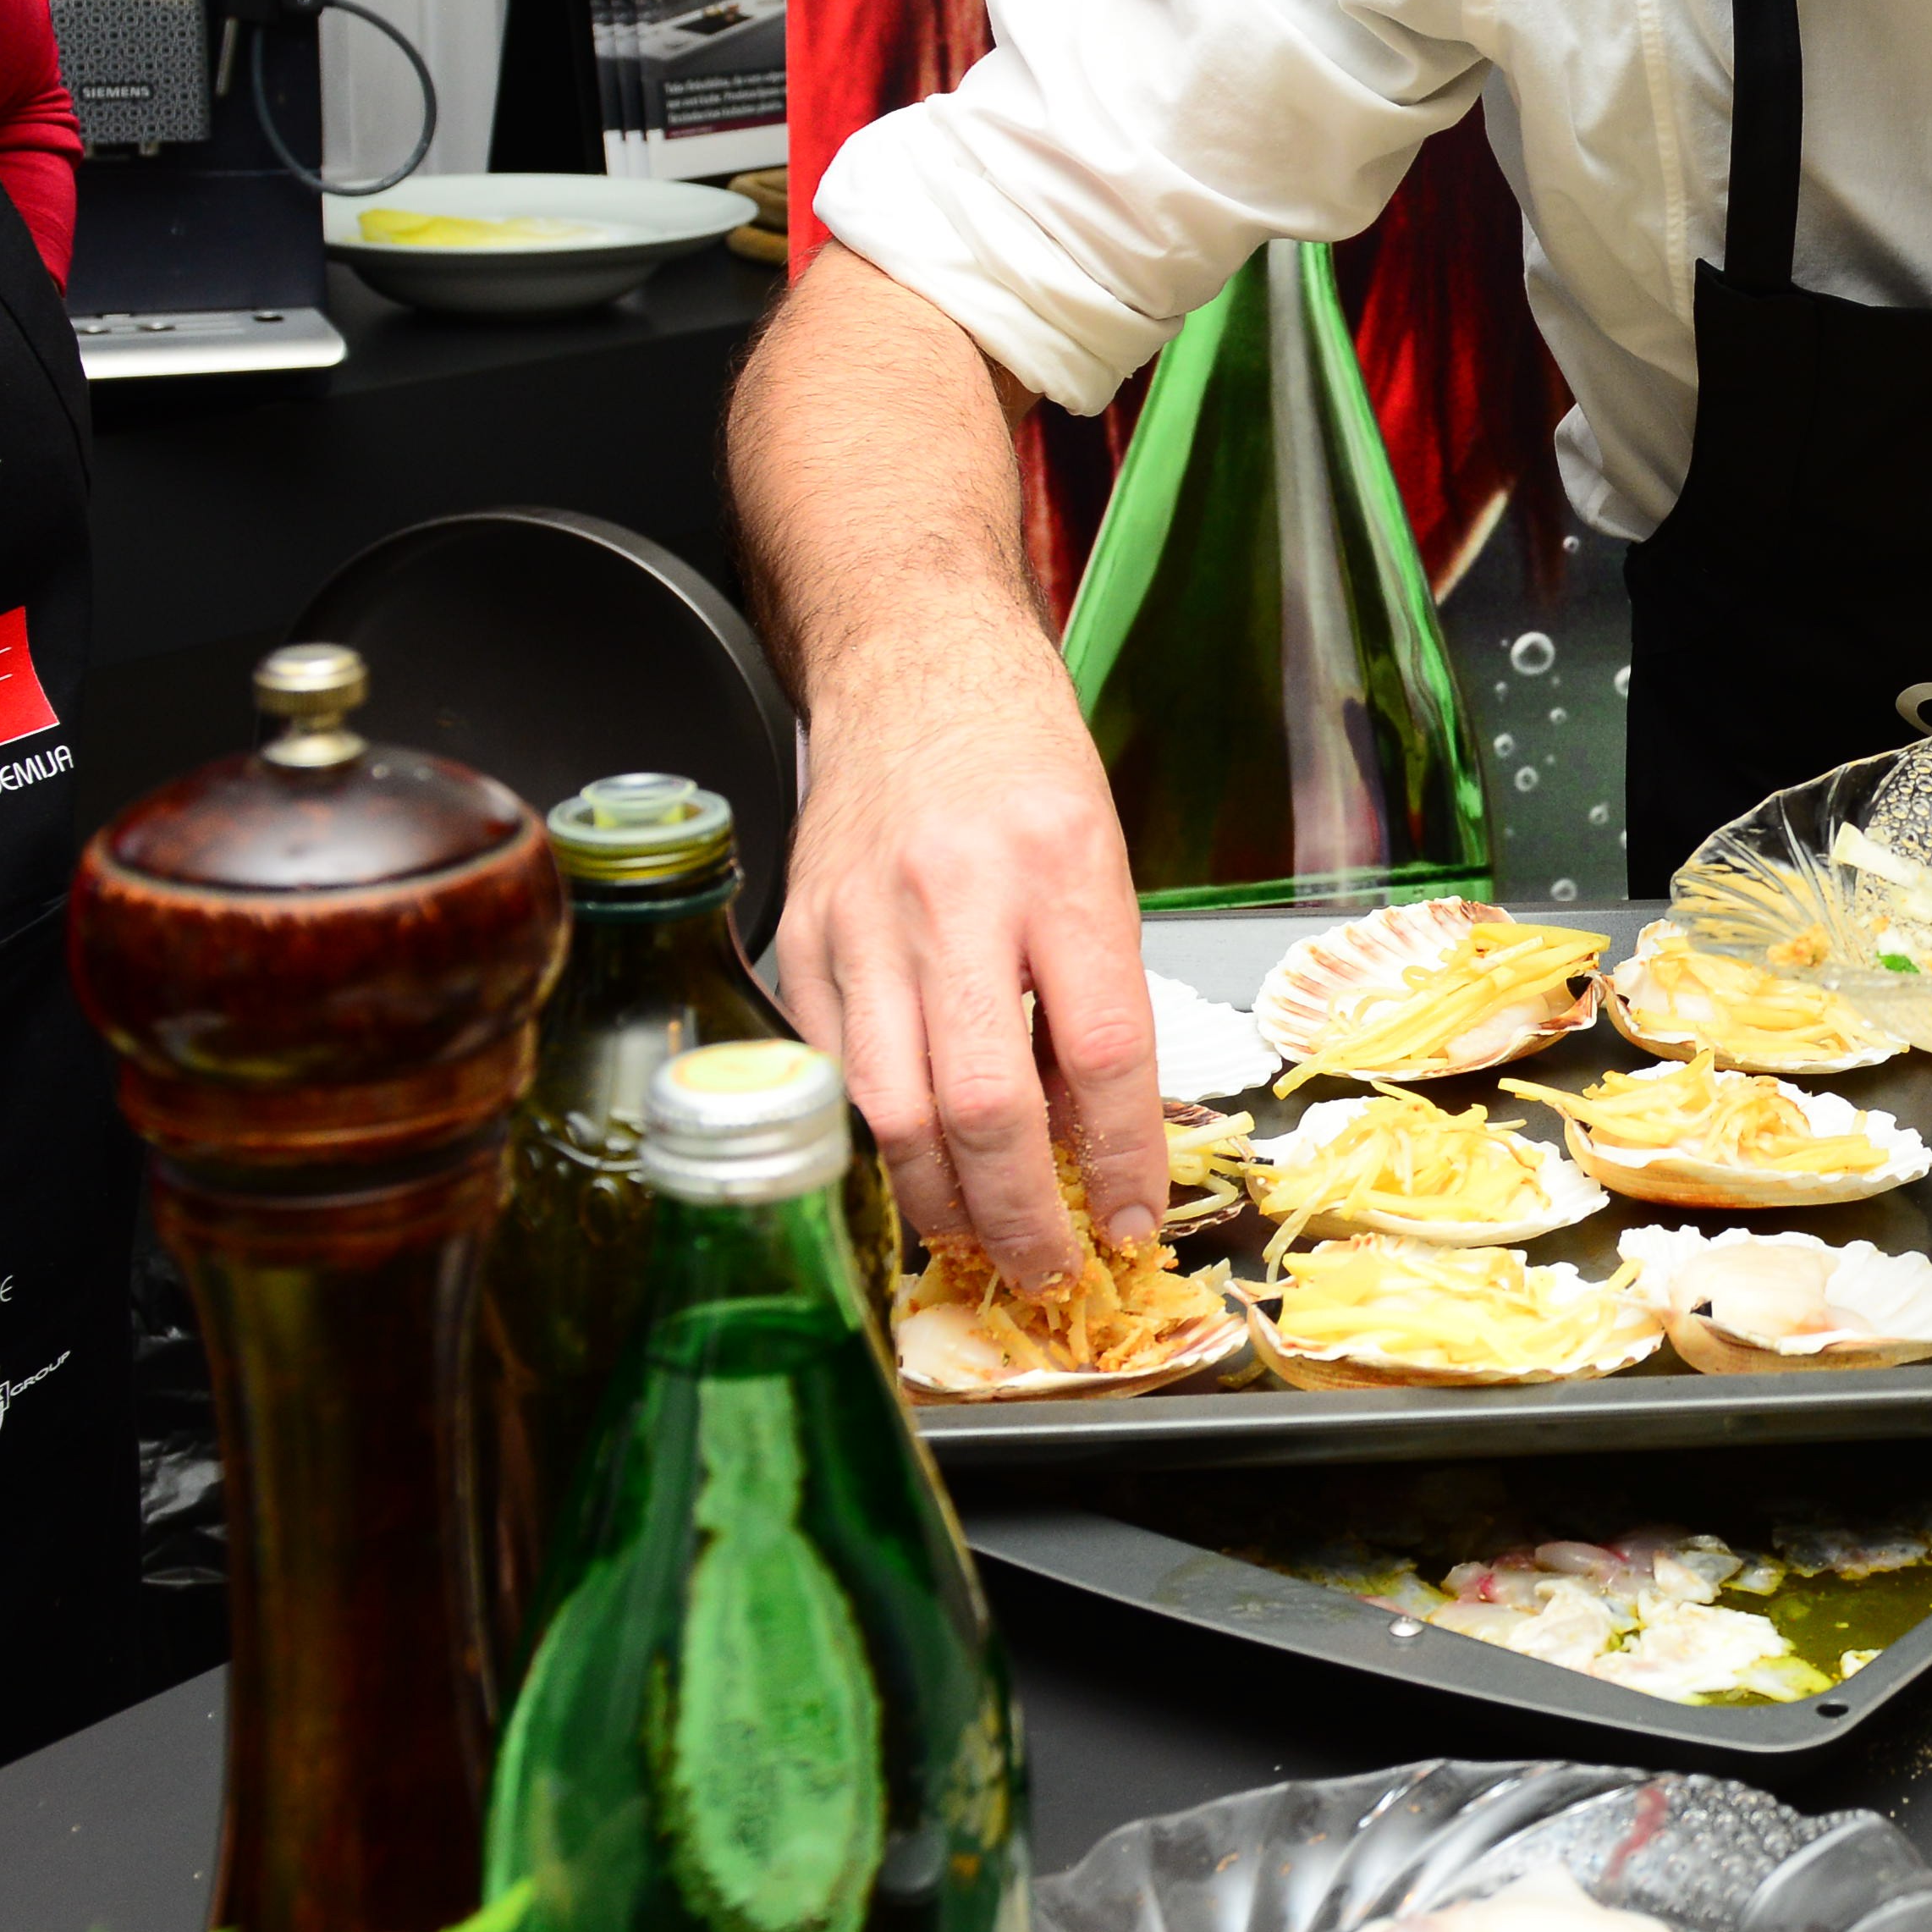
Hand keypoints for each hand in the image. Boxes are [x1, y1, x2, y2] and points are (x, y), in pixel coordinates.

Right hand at [767, 606, 1160, 1288]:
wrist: (911, 664)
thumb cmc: (1021, 762)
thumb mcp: (1103, 863)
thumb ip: (1099, 994)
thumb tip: (1096, 1140)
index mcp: (1060, 868)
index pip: (1100, 1051)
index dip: (1119, 1157)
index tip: (1130, 1219)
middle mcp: (956, 897)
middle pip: (982, 1102)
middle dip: (1017, 1212)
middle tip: (1047, 1267)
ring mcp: (862, 921)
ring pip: (890, 1108)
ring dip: (936, 1199)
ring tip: (975, 1240)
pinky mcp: (801, 938)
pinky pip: (832, 1071)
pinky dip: (871, 1139)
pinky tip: (906, 1168)